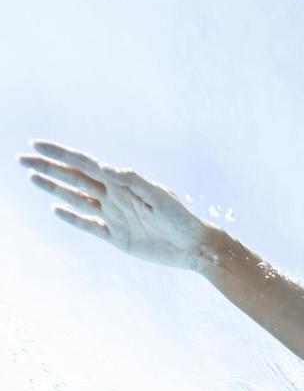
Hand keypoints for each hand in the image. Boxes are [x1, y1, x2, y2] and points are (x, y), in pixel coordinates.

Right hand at [17, 138, 213, 270]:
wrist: (193, 246)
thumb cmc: (181, 218)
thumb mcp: (159, 196)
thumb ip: (133, 180)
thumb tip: (106, 168)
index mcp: (121, 183)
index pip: (84, 164)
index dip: (60, 153)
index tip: (37, 144)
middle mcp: (113, 197)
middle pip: (73, 179)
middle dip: (48, 167)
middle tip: (22, 158)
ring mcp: (113, 217)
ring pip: (76, 200)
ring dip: (54, 188)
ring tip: (33, 177)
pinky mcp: (117, 238)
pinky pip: (89, 226)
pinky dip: (73, 218)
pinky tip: (56, 209)